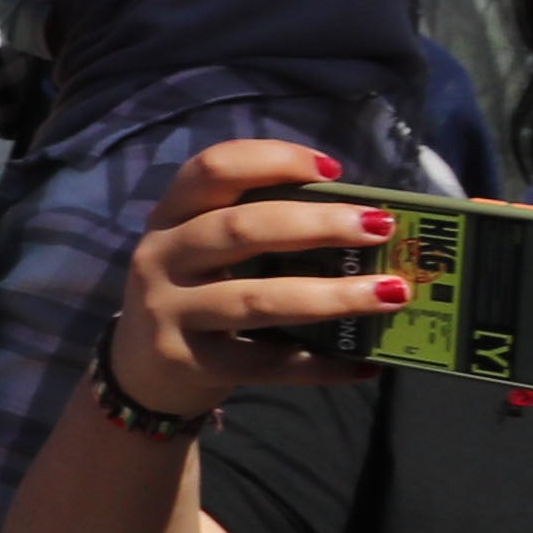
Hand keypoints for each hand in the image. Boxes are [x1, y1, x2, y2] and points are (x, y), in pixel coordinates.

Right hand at [111, 139, 396, 414]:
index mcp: (172, 215)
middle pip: (241, 229)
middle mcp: (163, 256)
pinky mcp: (189, 363)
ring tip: (391, 293)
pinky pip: (265, 362)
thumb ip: (259, 229)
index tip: (333, 168)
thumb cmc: (195, 295)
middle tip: (380, 228)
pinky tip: (363, 363)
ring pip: (257, 299)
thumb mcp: (205, 251)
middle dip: (318, 224)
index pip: (213, 169)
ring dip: (331, 295)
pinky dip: (320, 364)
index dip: (273, 160)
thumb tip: (360, 220)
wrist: (141, 373)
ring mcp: (170, 312)